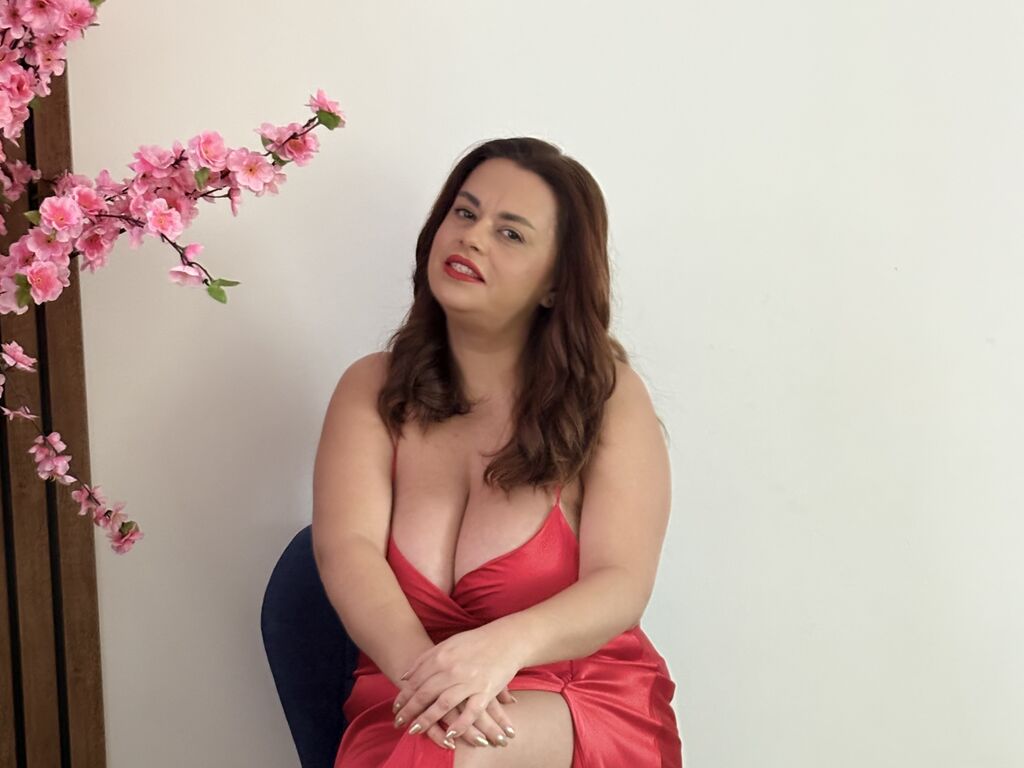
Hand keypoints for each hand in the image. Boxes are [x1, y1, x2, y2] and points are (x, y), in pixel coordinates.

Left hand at [392, 624, 523, 741]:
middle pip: (426, 694)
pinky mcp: (486, 691)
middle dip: (410, 710)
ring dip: (427, 720)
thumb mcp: (448, 644)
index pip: (417, 680)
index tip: (395, 708)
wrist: (507, 639)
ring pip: (443, 705)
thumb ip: (426, 659)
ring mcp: (470, 681)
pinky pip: (471, 712)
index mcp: (442, 656)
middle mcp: (453, 669)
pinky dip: (460, 725)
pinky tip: (450, 735)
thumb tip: (406, 676)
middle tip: (398, 722)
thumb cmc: (476, 641)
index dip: (404, 695)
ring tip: (414, 731)